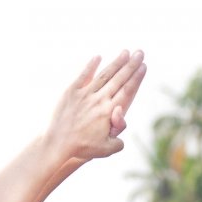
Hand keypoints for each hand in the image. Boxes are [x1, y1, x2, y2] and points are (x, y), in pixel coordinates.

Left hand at [47, 49, 146, 164]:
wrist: (58, 144)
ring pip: (104, 75)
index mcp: (109, 112)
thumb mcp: (106, 149)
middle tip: (140, 53)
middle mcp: (99, 100)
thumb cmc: (82, 148)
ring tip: (126, 52)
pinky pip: (83, 76)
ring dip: (116, 63)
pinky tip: (98, 57)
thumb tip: (123, 122)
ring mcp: (85, 94)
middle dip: (131, 65)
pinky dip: (91, 66)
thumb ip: (119, 141)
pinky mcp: (71, 92)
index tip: (144, 66)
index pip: (127, 91)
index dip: (136, 78)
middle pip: (119, 79)